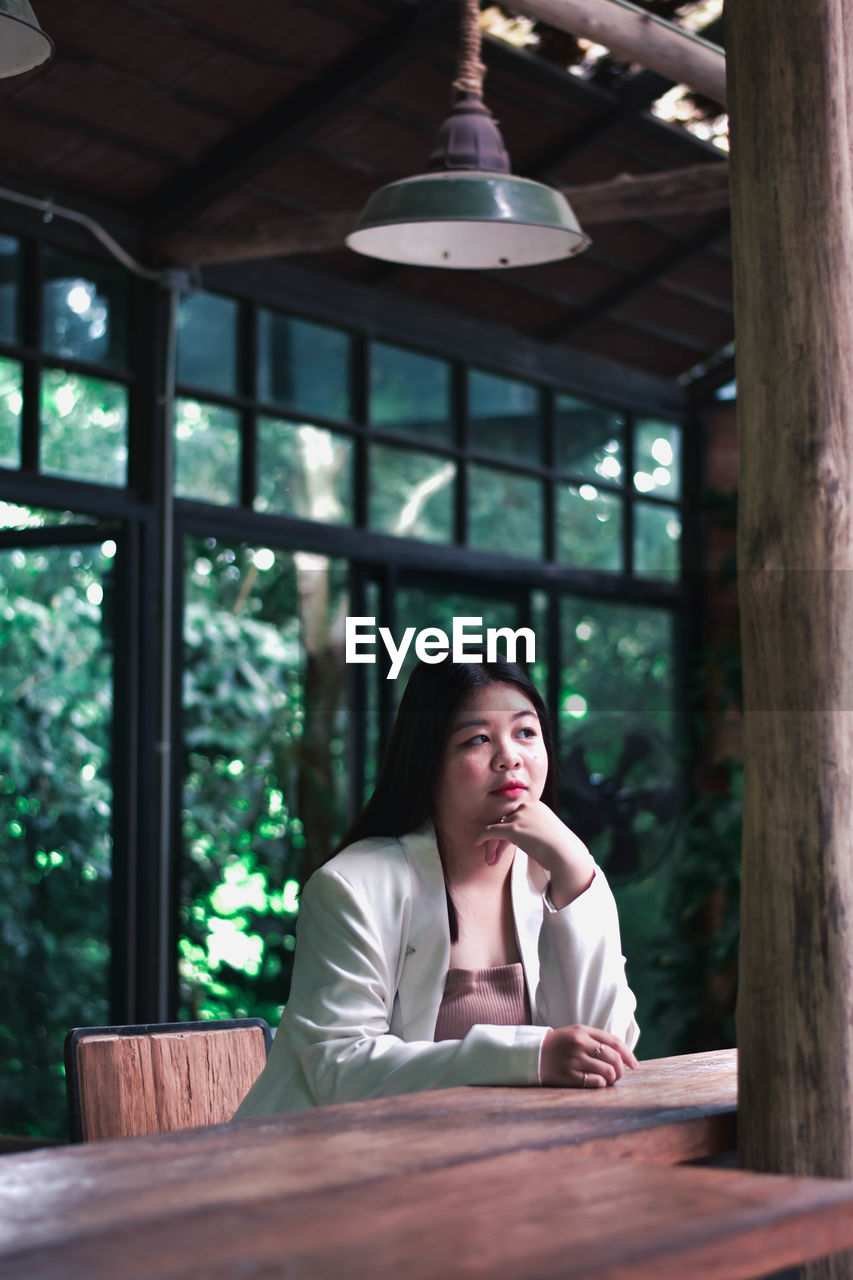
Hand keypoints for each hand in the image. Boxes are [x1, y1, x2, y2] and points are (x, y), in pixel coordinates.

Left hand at [475, 800, 594, 906]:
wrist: (566, 855)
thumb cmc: (560, 850)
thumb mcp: (548, 834)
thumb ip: (535, 830)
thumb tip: (527, 839)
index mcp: (537, 805)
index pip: (516, 816)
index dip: (509, 832)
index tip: (506, 846)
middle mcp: (527, 806)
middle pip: (506, 821)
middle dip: (500, 839)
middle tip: (494, 854)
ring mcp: (520, 816)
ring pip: (499, 829)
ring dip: (494, 845)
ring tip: (490, 860)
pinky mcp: (513, 828)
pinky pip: (491, 831)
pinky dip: (482, 837)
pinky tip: (476, 843)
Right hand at [540, 1024, 637, 1087]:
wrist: (533, 1054)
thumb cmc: (559, 1044)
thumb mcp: (576, 1033)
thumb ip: (597, 1039)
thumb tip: (622, 1054)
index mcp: (582, 1031)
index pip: (614, 1042)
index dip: (628, 1054)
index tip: (634, 1065)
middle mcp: (579, 1044)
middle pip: (613, 1058)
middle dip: (620, 1069)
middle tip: (618, 1074)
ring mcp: (574, 1060)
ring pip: (607, 1071)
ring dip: (612, 1078)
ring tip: (608, 1079)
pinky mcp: (569, 1076)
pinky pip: (595, 1082)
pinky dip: (601, 1084)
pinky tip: (597, 1082)